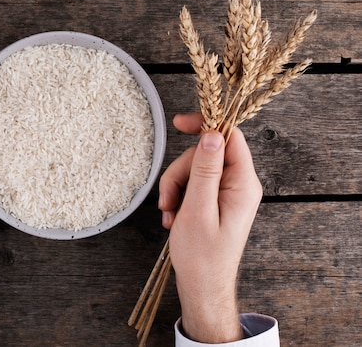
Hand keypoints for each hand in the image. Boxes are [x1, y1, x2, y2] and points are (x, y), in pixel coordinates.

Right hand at [158, 113, 261, 342]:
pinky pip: (192, 185)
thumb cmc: (202, 255)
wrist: (203, 286)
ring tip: (169, 213)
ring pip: (194, 169)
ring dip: (175, 188)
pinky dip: (178, 197)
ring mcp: (227, 193)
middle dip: (179, 173)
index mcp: (243, 184)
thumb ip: (205, 170)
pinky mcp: (215, 201)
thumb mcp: (198, 209)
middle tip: (168, 200)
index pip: (229, 137)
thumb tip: (211, 135)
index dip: (204, 126)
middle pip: (205, 154)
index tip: (178, 123)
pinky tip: (173, 217)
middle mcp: (239, 184)